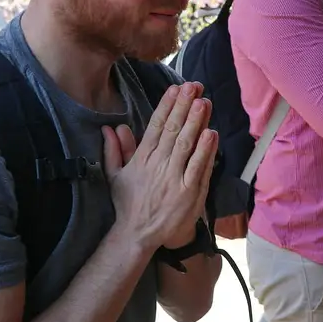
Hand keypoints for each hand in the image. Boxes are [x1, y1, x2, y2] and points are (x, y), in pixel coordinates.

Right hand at [102, 82, 217, 250]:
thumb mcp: (116, 176)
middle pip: (172, 130)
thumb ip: (115, 150)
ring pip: (186, 145)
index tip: (175, 88)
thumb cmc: (129, 204)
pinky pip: (198, 167)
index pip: (155, 126)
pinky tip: (211, 133)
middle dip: (183, 107)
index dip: (166, 106)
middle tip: (194, 86)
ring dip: (195, 122)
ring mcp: (174, 178)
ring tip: (204, 102)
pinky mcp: (189, 192)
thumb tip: (110, 127)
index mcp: (141, 159)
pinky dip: (205, 151)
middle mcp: (158, 165)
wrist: (137, 235)